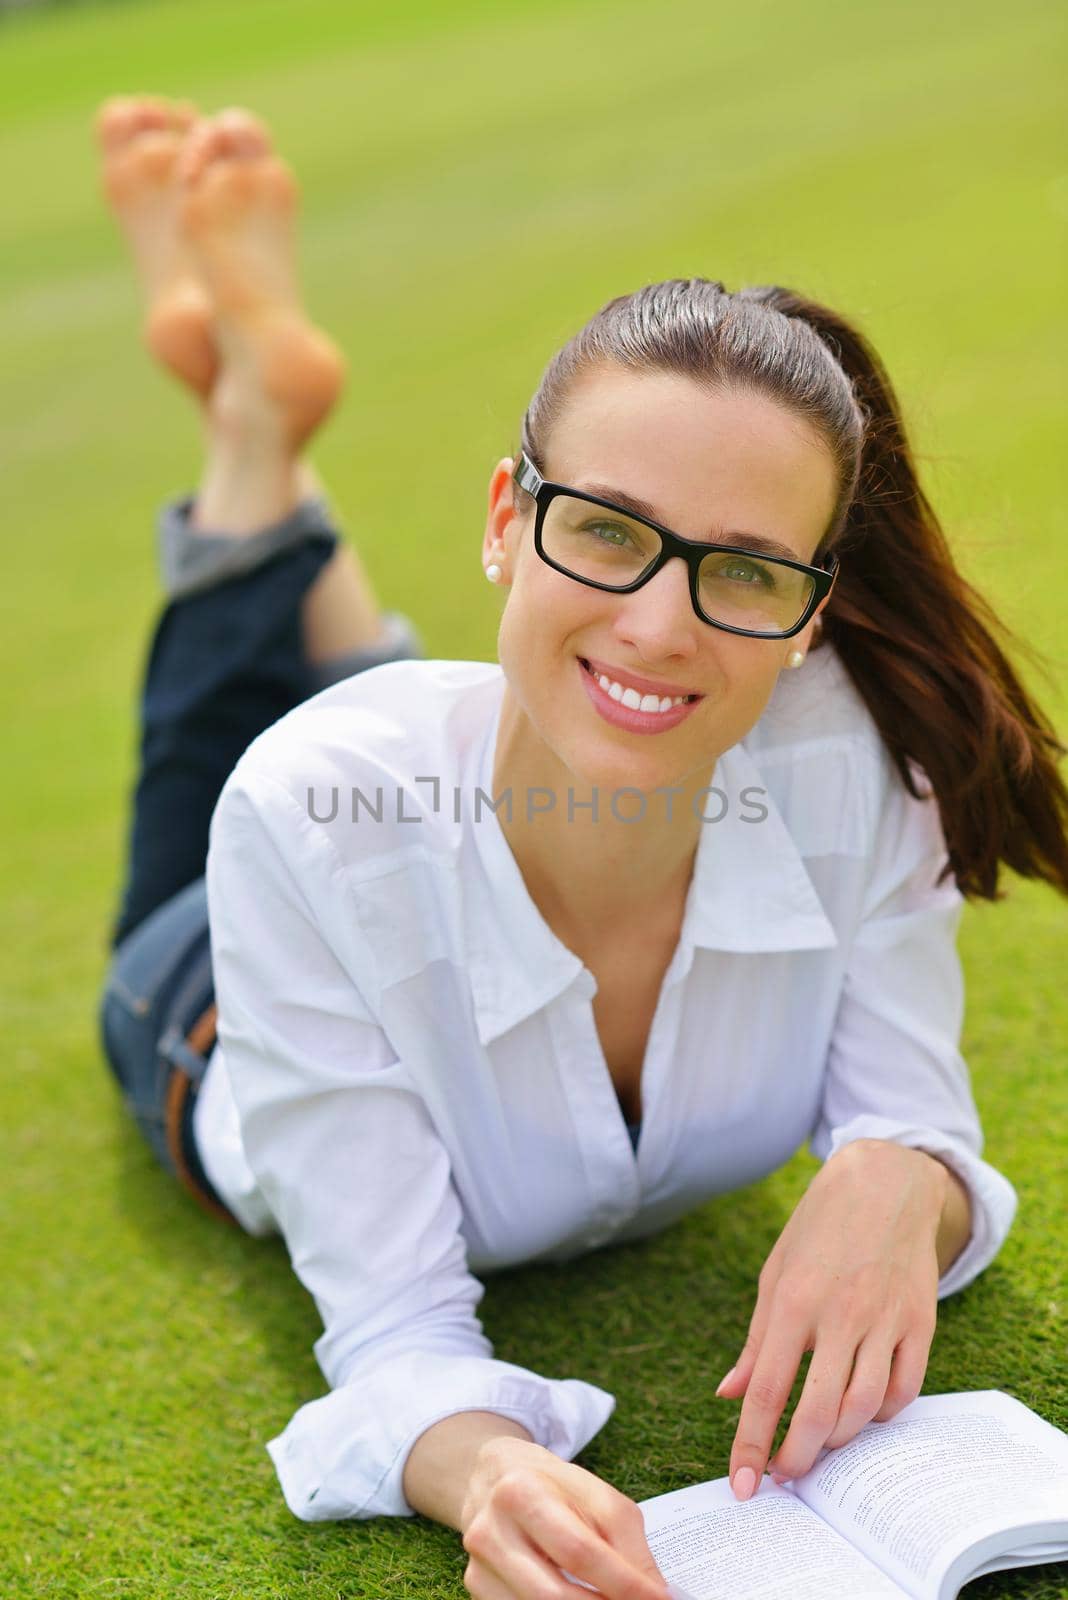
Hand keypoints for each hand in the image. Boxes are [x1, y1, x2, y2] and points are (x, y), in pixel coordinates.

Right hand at [460, 1435, 670, 1598]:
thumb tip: (659, 1596)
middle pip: (555, 1595)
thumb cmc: (554, 1486)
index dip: (624, 1584)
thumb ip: (629, 1545)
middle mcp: (490, 1531)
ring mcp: (479, 1566)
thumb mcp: (598, 1497)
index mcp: (522, 1493)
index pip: (579, 1552)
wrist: (494, 1478)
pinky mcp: (477, 1588)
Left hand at [716, 1138, 947, 1496]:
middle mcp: (841, 1313)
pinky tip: (862, 1414)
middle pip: (818, 1412)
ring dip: (838, 1440)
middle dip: (798, 1458)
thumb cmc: (820, 1227)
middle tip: (786, 1475)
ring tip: (819, 1444)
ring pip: (864, 1408)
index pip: (768, 1390)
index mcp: (794, 1300)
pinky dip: (882, 1415)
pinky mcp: (920, 1322)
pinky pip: (904, 1389)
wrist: (886, 1180)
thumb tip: (729, 1395)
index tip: (744, 1485)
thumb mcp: (775, 1273)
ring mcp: (885, 1319)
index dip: (751, 1444)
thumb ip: (758, 1342)